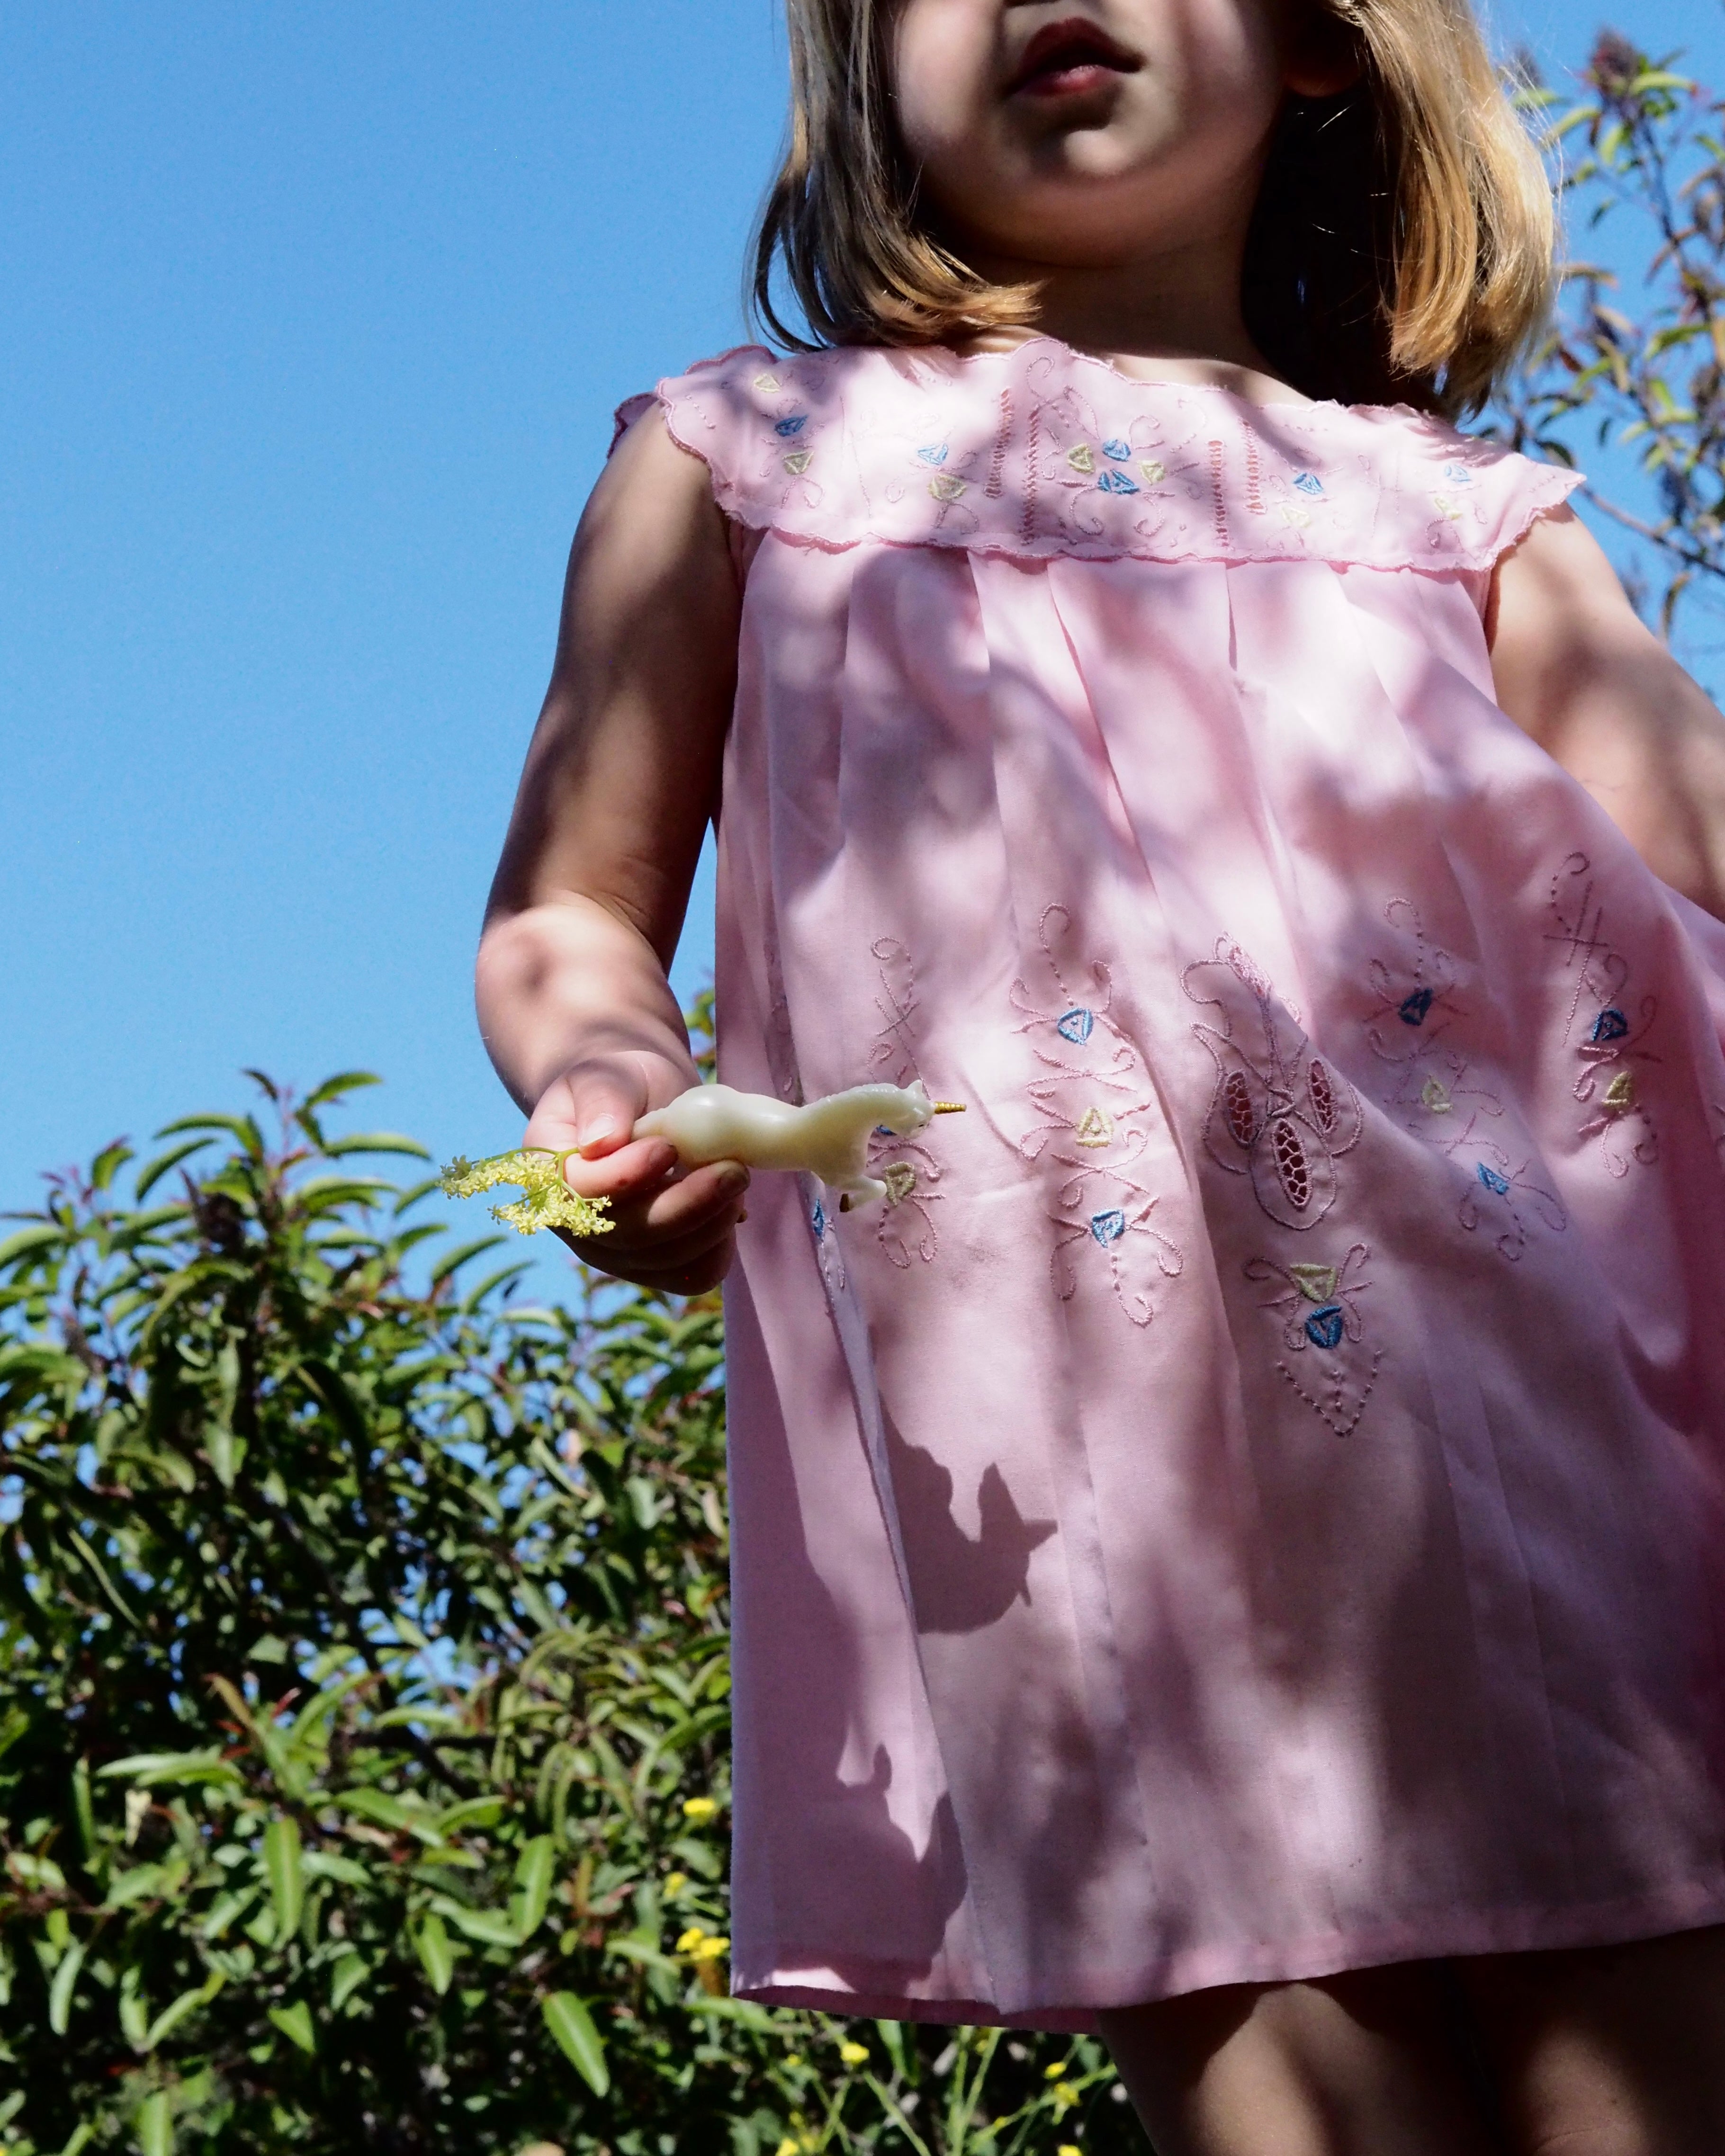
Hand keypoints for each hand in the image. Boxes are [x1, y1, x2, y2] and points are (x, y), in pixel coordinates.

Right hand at [523, 1054, 746, 1295]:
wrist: (642, 1103)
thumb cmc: (620, 1084)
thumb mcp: (606, 1074)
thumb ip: (602, 1100)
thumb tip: (601, 1141)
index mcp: (551, 1173)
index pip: (582, 1193)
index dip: (627, 1177)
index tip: (667, 1147)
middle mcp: (576, 1224)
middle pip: (630, 1236)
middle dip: (688, 1205)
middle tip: (732, 1168)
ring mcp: (615, 1252)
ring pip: (667, 1260)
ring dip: (712, 1223)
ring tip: (736, 1176)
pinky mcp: (655, 1266)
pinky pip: (692, 1275)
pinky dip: (721, 1246)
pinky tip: (731, 1209)